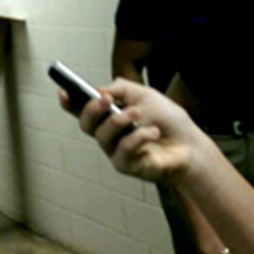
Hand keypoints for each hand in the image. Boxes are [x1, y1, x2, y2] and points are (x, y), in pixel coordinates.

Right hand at [59, 78, 207, 184]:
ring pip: (102, 137)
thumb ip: (122, 88)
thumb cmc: (167, 120)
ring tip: (137, 114)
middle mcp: (109, 134)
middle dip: (92, 109)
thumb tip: (100, 90)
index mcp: (110, 115)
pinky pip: (122, 151)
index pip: (83, 110)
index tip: (64, 92)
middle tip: (106, 100)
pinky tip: (152, 132)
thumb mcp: (144, 94)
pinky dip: (137, 138)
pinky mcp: (127, 166)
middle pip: (86, 124)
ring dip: (118, 121)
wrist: (189, 144)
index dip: (69, 103)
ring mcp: (116, 151)